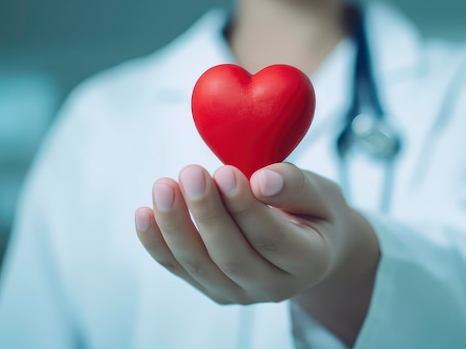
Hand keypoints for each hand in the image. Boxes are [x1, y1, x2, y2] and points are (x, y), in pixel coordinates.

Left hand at [135, 163, 378, 344]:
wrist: (310, 246)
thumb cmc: (315, 212)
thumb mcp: (321, 194)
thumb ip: (295, 185)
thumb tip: (262, 181)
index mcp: (309, 261)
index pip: (272, 238)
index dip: (245, 208)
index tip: (225, 173)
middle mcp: (275, 286)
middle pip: (232, 256)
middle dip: (206, 214)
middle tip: (191, 173)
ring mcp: (241, 293)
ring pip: (201, 266)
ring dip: (176, 227)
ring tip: (164, 187)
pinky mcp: (214, 288)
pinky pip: (181, 270)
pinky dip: (158, 244)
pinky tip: (144, 215)